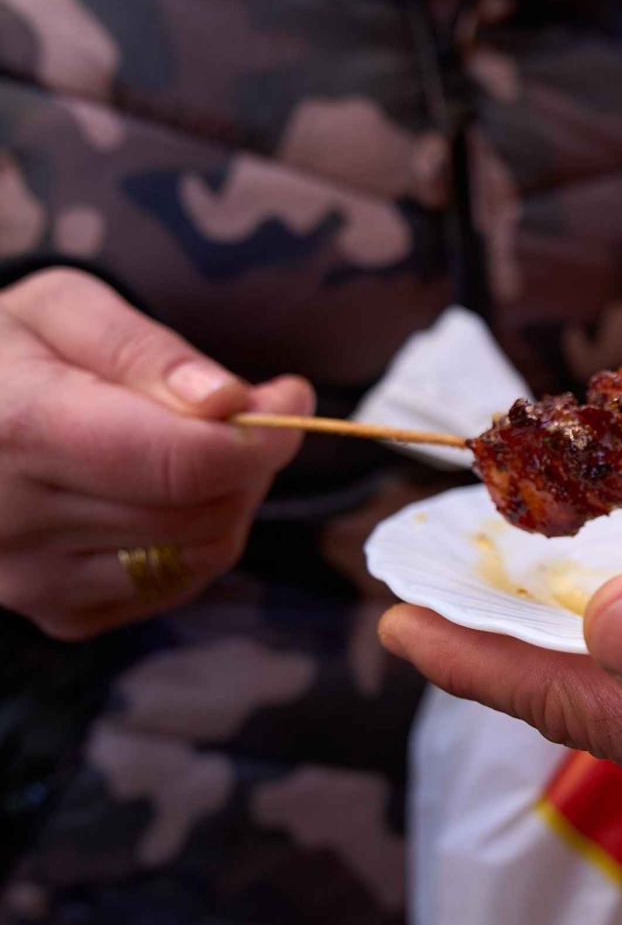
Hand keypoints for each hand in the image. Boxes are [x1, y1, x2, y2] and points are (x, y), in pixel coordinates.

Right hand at [0, 269, 311, 638]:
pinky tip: (163, 493)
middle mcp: (18, 522)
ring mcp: (35, 581)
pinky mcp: (59, 614)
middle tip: (243, 411)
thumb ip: (145, 350)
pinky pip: (177, 585)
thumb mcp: (60, 310)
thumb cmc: (3, 352)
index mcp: (18, 430)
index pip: (187, 463)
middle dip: (251, 459)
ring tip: (196, 446)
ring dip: (230, 499)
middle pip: (207, 510)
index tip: (290, 396)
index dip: (262, 435)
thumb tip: (227, 401)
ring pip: (204, 554)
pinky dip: (197, 539)